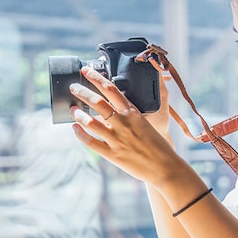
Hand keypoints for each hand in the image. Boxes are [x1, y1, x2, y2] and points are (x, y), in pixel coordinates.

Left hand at [69, 66, 186, 186]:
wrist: (165, 167)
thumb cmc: (158, 145)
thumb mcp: (145, 123)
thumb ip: (129, 115)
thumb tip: (113, 108)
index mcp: (133, 113)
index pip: (111, 89)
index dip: (96, 78)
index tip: (85, 70)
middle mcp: (123, 123)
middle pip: (97, 102)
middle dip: (82, 92)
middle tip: (73, 87)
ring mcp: (117, 139)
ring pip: (90, 122)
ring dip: (77, 113)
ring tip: (72, 109)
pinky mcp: (112, 155)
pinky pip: (90, 142)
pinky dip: (80, 134)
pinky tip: (74, 129)